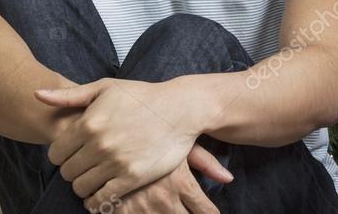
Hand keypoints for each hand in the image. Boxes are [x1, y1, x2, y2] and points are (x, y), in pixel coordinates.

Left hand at [35, 78, 203, 201]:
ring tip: (96, 175)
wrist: (182, 109)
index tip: (76, 151)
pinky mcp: (133, 177)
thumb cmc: (144, 97)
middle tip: (88, 163)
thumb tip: (37, 94)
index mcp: (89, 123)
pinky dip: (97, 200)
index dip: (63, 154)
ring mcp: (116, 162)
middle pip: (66, 172)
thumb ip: (70, 95)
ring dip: (85, 184)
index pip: (55, 154)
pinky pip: (101, 199)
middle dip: (74, 169)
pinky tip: (103, 190)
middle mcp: (99, 144)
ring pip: (81, 187)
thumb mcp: (107, 88)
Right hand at [84, 144, 229, 213]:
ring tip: (166, 209)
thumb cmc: (151, 134)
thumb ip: (205, 162)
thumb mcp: (180, 145)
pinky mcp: (117, 210)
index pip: (204, 211)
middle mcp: (163, 198)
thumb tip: (228, 178)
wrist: (109, 131)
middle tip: (189, 210)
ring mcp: (139, 207)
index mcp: (181, 183)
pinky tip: (143, 212)